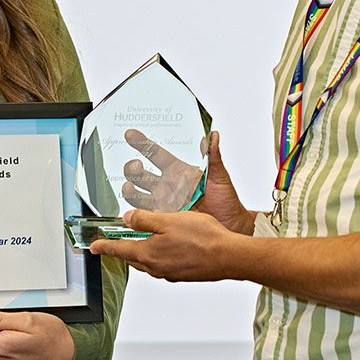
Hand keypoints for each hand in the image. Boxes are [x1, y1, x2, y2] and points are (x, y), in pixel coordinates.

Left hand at [87, 207, 242, 281]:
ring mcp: (169, 273)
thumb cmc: (203, 238)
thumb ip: (145, 220)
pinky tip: (166, 246)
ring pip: (147, 262)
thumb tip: (128, 219)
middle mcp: (156, 267)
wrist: (228, 257)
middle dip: (122, 249)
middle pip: (131, 257)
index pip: (119, 250)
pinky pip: (161, 265)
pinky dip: (157, 255)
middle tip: (115, 241)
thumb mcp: (168, 221)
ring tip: (141, 240)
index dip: (104, 246)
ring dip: (140, 252)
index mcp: (148, 254)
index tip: (93, 247)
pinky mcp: (182, 274)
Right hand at [122, 130, 250, 232]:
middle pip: (141, 173)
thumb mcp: (219, 176)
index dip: (142, 143)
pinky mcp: (162, 219)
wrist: (230, 225)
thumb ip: (213, 156)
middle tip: (136, 166)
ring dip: (130, 189)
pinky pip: (143, 215)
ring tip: (129, 186)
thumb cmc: (226, 200)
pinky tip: (131, 211)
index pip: (156, 154)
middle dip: (133, 168)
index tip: (130, 134)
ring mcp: (162, 202)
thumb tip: (213, 135)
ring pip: (137, 193)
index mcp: (178, 171)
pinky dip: (134, 213)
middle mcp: (166, 185)